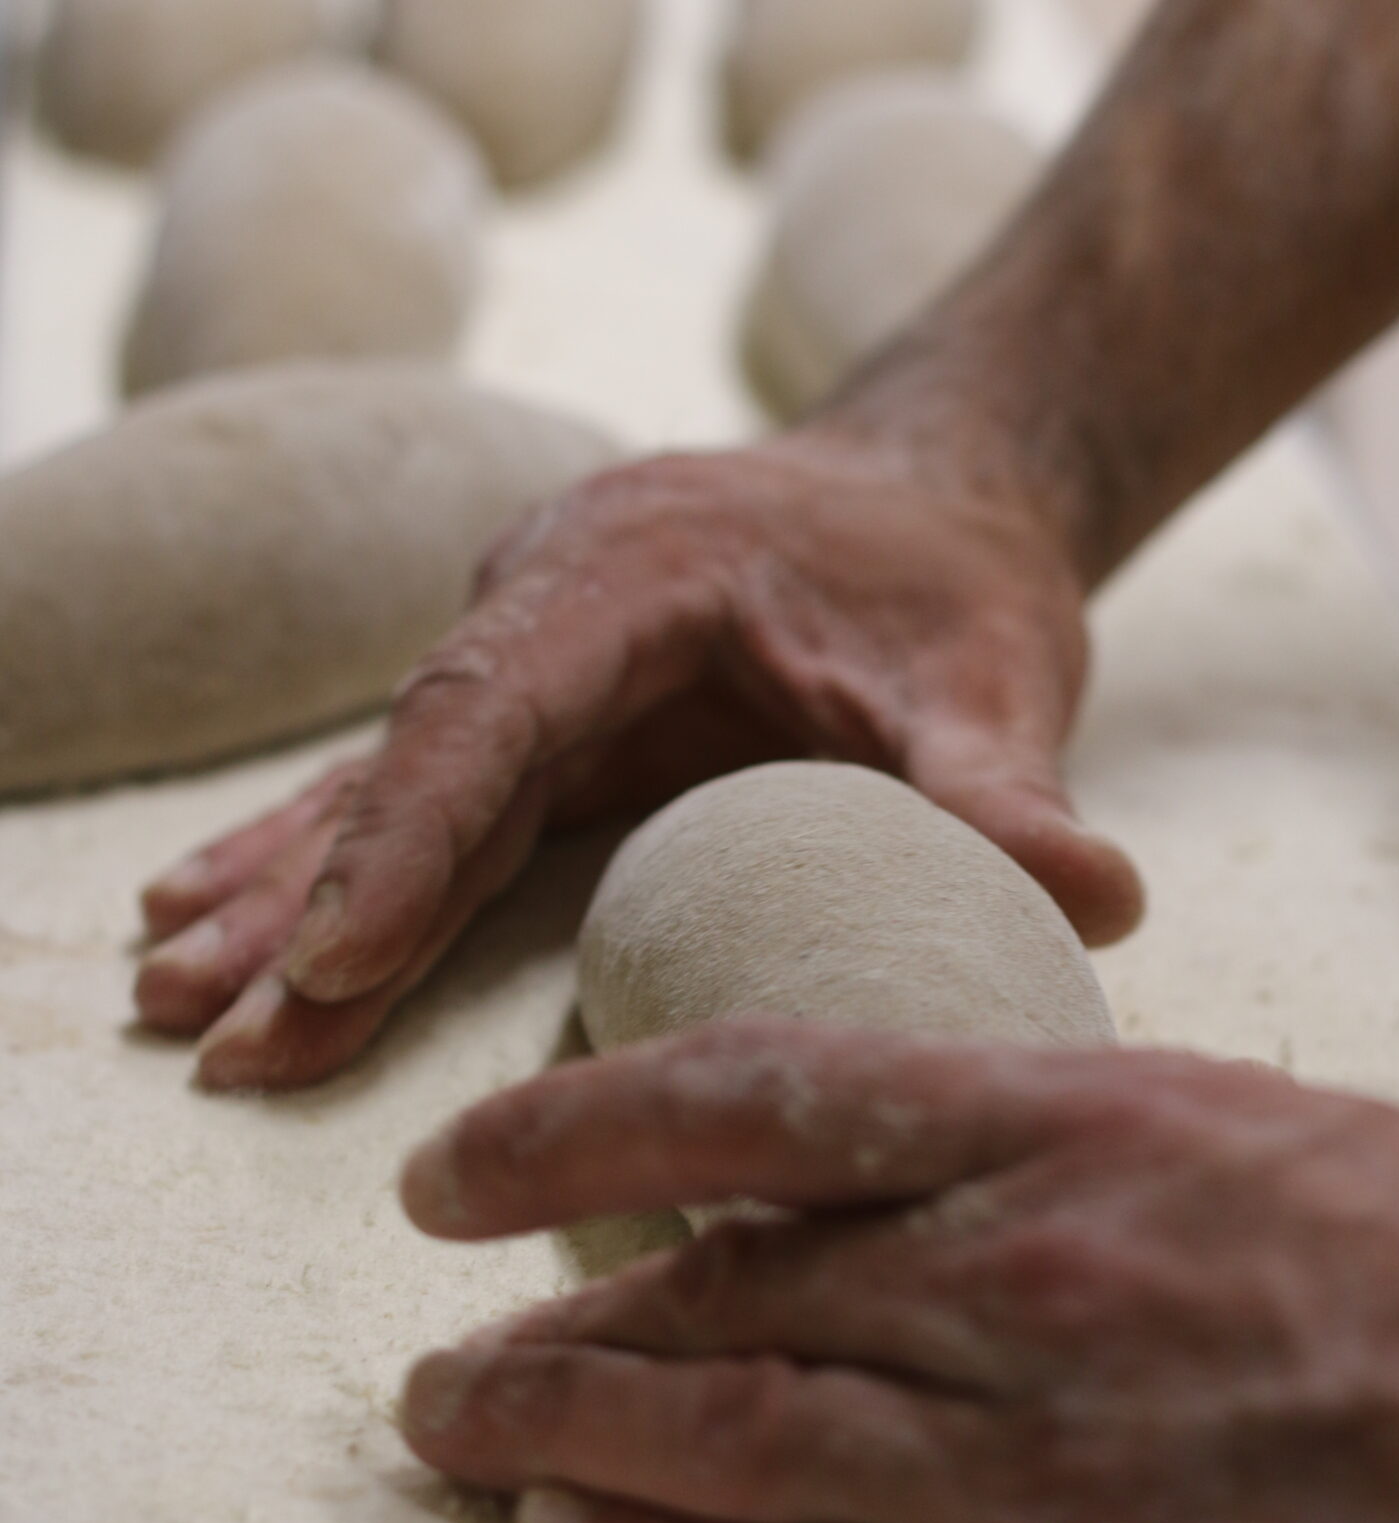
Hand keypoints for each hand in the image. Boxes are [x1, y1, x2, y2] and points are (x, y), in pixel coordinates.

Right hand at [134, 428, 1138, 1088]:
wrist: (931, 497)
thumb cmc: (956, 585)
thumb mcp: (998, 679)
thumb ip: (1011, 790)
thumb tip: (1102, 895)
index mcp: (634, 571)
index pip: (494, 710)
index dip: (409, 842)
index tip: (332, 961)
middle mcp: (544, 598)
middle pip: (405, 759)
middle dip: (306, 899)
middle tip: (207, 1025)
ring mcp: (522, 647)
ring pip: (381, 780)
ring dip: (280, 894)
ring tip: (173, 1001)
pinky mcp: (531, 707)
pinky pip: (408, 794)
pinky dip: (326, 868)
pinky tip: (230, 925)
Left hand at [397, 1021, 1398, 1522]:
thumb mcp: (1277, 1146)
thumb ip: (1077, 1162)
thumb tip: (915, 1188)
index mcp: (1093, 1131)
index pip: (763, 1097)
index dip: (577, 1128)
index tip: (466, 1164)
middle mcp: (1040, 1290)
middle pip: (714, 1293)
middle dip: (545, 1321)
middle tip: (443, 1341)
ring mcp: (1055, 1483)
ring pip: (732, 1444)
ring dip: (562, 1442)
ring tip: (462, 1442)